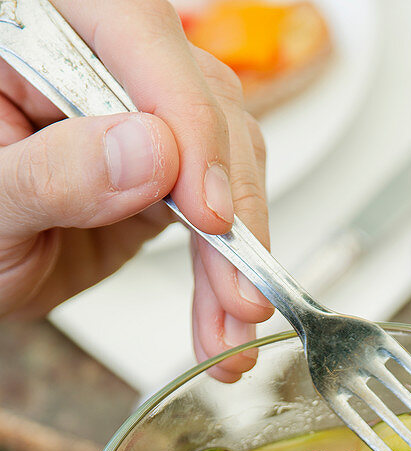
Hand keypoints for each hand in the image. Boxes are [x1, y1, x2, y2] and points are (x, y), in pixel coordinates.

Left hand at [0, 0, 272, 379]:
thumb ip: (56, 173)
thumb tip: (153, 153)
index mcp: (36, 30)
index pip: (132, 31)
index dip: (184, 115)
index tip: (208, 208)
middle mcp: (98, 62)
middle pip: (199, 99)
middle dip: (230, 207)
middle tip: (237, 289)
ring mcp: (139, 118)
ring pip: (227, 159)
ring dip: (240, 254)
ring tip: (233, 328)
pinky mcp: (165, 172)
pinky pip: (219, 209)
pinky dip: (228, 271)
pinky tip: (226, 320)